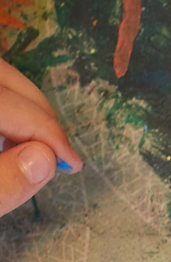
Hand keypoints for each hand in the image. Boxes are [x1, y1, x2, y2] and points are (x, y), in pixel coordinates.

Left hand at [0, 56, 81, 216]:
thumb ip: (2, 183)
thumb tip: (45, 160)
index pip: (11, 105)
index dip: (48, 135)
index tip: (73, 164)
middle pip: (6, 80)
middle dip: (40, 117)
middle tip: (59, 155)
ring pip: (2, 79)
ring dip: (25, 109)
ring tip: (30, 148)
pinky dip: (8, 107)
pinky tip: (7, 138)